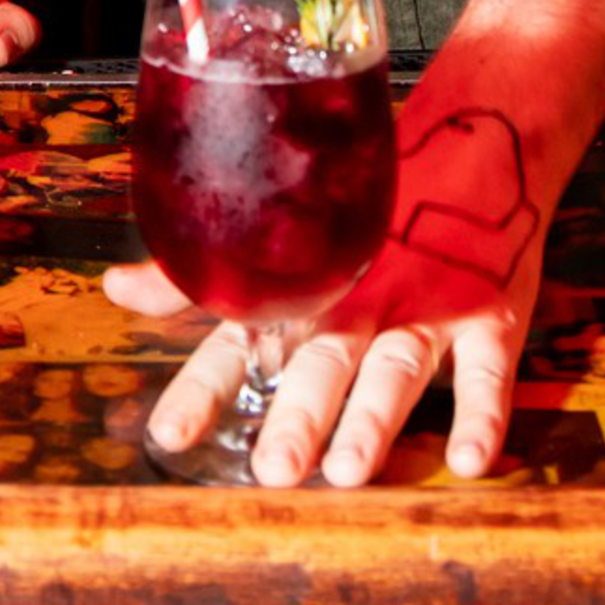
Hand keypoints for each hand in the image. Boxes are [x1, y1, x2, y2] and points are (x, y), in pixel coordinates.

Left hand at [106, 101, 549, 486]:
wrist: (482, 135)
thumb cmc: (376, 203)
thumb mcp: (293, 240)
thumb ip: (202, 278)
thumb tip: (115, 289)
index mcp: (306, 286)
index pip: (242, 339)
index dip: (204, 387)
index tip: (168, 436)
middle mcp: (362, 295)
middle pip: (322, 360)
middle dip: (297, 414)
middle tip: (273, 468)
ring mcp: (428, 302)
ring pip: (395, 365)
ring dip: (373, 417)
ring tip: (350, 468)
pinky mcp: (489, 310)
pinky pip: (489, 367)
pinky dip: (484, 413)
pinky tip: (470, 458)